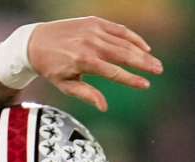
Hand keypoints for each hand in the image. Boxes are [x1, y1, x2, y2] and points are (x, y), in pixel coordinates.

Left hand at [29, 16, 162, 110]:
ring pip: (123, 41)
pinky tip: (143, 46)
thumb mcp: (66, 86)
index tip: (146, 85)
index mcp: (84, 61)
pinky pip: (118, 29)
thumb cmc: (52, 68)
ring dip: (141, 52)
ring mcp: (93, 30)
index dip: (131, 79)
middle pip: (124, 54)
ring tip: (155, 62)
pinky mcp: (94, 21)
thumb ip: (87, 94)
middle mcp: (91, 44)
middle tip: (159, 71)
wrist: (35, 41)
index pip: (114, 72)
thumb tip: (104, 107)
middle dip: (143, 63)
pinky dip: (132, 37)